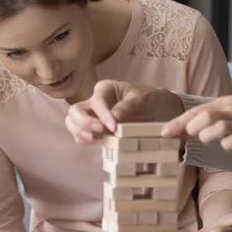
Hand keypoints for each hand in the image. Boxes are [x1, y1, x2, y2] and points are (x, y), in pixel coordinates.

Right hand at [65, 80, 183, 143]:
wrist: (158, 110)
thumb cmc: (150, 99)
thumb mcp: (144, 99)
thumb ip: (129, 106)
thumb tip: (114, 116)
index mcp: (106, 89)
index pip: (96, 102)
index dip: (102, 115)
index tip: (113, 127)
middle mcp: (95, 101)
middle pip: (75, 111)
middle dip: (83, 123)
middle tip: (99, 133)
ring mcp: (93, 116)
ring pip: (72, 122)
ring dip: (79, 132)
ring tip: (94, 139)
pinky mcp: (96, 129)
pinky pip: (80, 134)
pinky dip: (82, 139)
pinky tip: (94, 142)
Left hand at [162, 95, 231, 173]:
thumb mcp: (220, 125)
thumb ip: (199, 126)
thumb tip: (173, 132)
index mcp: (224, 103)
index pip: (197, 110)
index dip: (179, 121)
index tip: (164, 132)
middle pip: (207, 114)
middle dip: (190, 126)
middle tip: (183, 136)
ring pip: (220, 126)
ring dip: (207, 135)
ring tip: (204, 140)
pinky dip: (226, 144)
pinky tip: (226, 147)